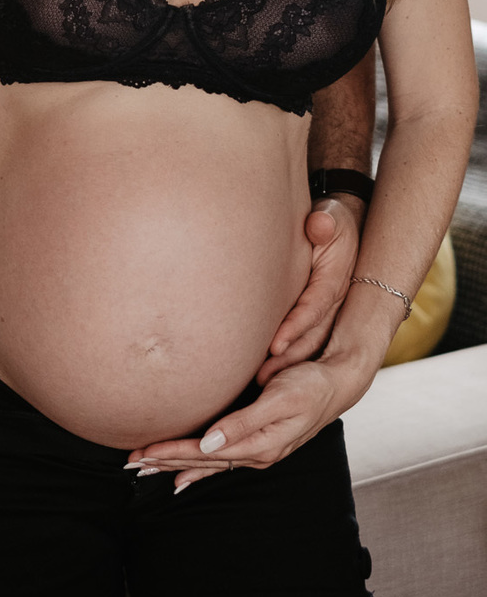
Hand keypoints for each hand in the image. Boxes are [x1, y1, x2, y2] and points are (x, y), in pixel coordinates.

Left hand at [124, 356, 371, 493]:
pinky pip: (219, 460)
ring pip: (206, 462)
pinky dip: (197, 467)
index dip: (171, 452)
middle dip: (164, 462)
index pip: (203, 452)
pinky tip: (182, 477)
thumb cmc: (309, 385)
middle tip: (130, 463)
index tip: (142, 453)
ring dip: (175, 465)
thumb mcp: (279, 399)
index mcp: (258, 444)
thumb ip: (244, 421)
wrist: (338, 382)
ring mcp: (255, 449)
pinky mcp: (256, 440)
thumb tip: (209, 443)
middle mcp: (255, 452)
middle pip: (201, 461)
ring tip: (145, 470)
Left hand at [256, 195, 362, 383]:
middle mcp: (332, 301)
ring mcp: (325, 311)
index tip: (275, 344)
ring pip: (309, 344)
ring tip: (259, 382)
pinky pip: (304, 339)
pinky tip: (264, 371)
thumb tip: (319, 224)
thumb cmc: (330, 219)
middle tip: (262, 378)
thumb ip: (326, 221)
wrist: (338, 225)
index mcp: (334, 280)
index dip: (296, 327)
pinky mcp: (316, 314)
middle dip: (289, 358)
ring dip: (286, 363)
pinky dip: (287, 356)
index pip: (314, 308)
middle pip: (312, 336)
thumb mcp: (332, 215)